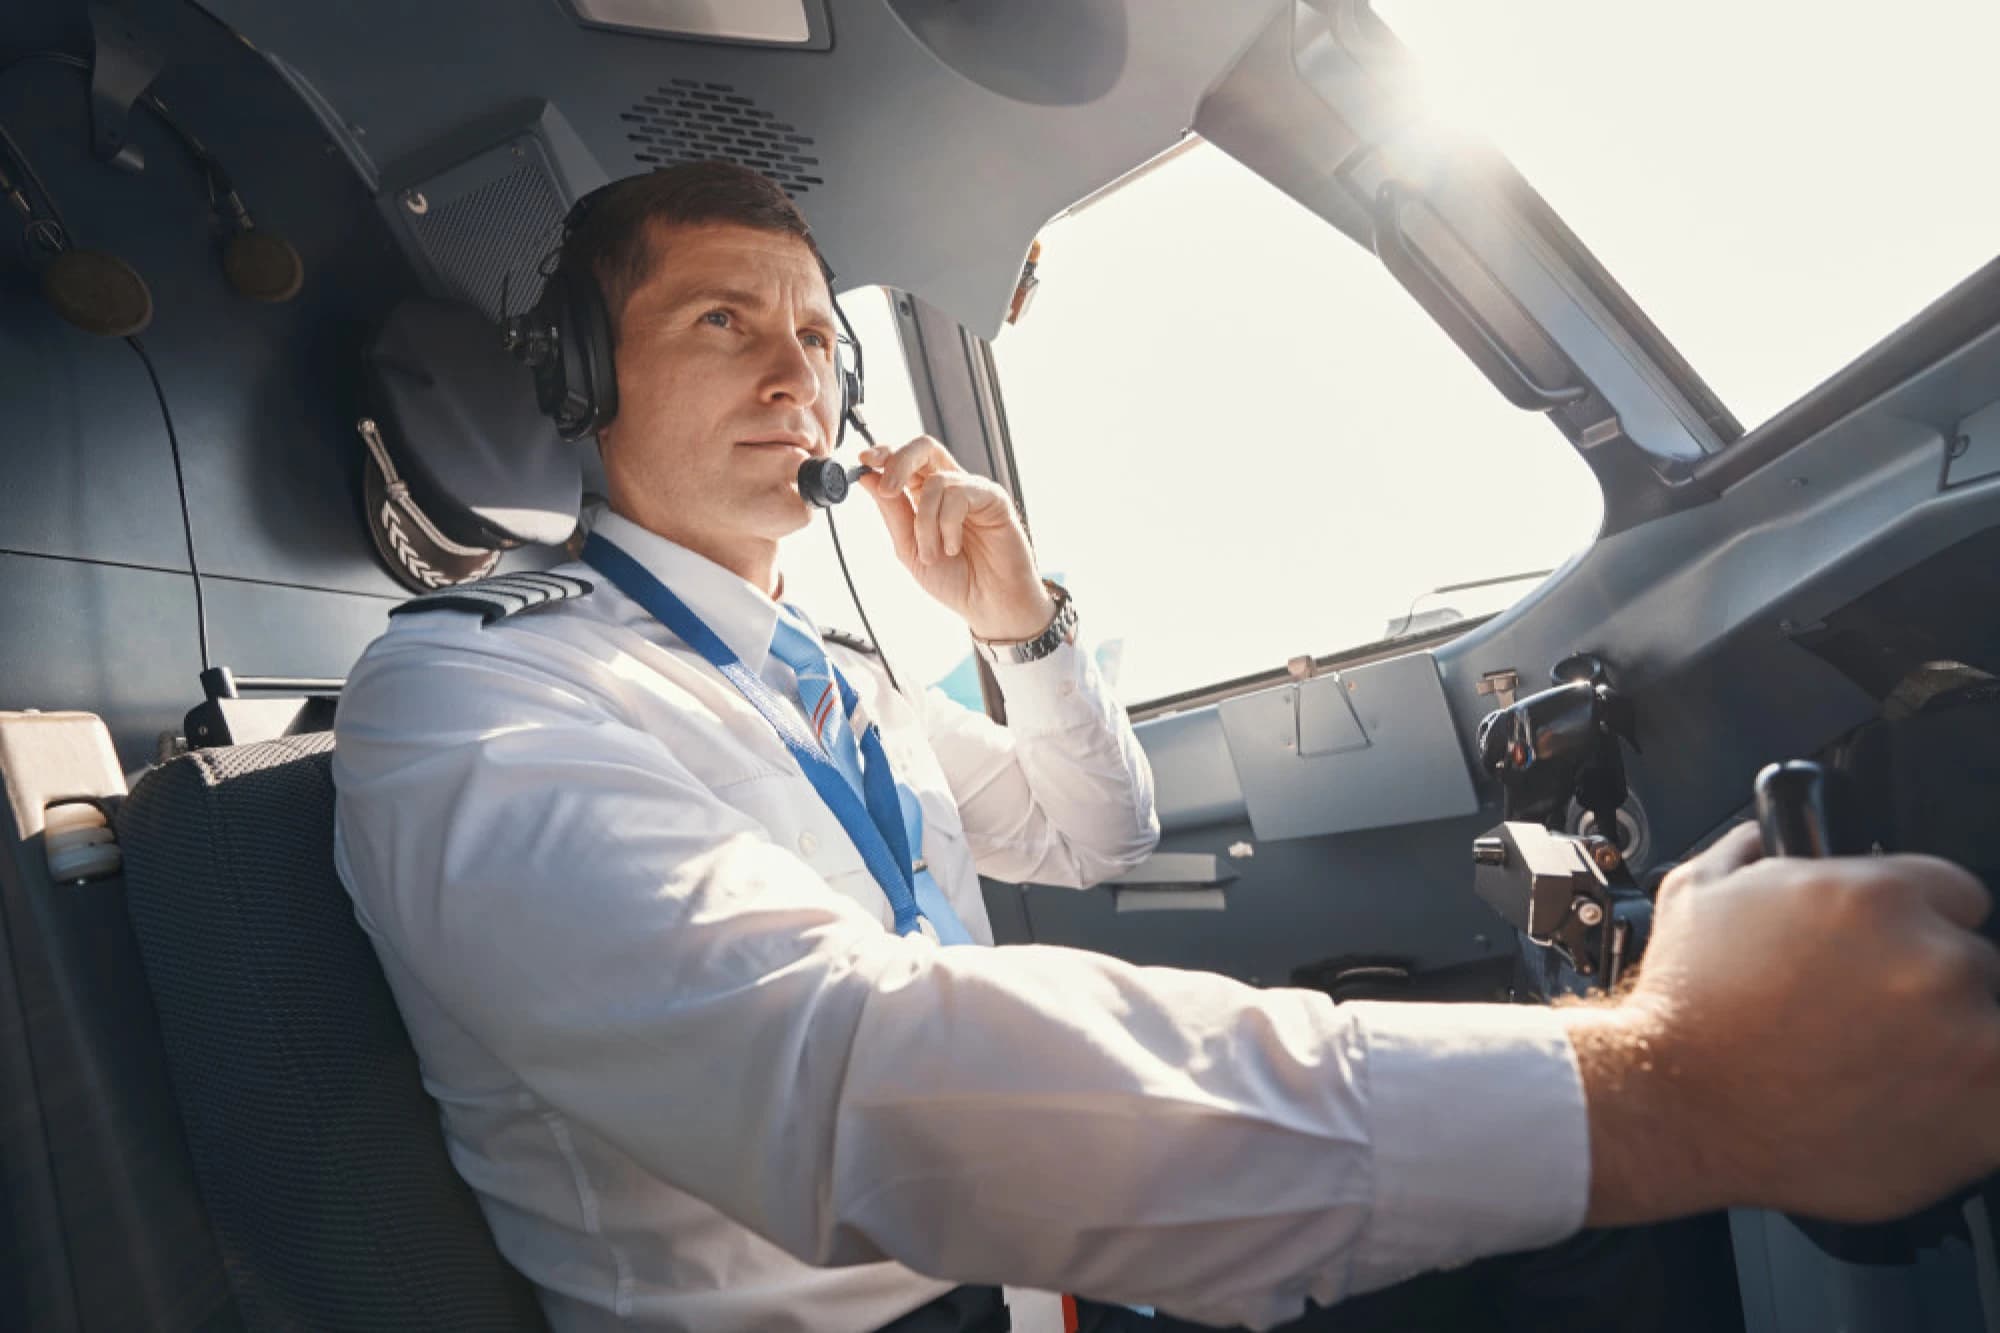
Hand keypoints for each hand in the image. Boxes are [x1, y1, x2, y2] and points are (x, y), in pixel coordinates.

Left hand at [857, 436, 1055, 641]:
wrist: (987, 605)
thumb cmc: (955, 579)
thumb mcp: (910, 549)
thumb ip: (892, 512)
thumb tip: (866, 478)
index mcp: (925, 496)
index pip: (903, 460)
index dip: (883, 454)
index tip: (862, 461)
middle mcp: (949, 487)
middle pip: (923, 448)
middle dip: (899, 462)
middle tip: (888, 489)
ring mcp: (972, 490)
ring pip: (936, 481)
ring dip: (925, 522)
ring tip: (932, 553)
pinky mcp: (992, 498)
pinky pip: (959, 495)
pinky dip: (947, 525)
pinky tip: (953, 548)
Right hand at [1567, 824, 1999, 1225]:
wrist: (1675, 1107)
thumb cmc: (1684, 1010)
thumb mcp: (1697, 893)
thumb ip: (1751, 850)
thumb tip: (1770, 832)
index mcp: (1876, 896)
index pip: (1954, 894)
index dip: (1917, 924)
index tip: (1888, 957)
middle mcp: (1931, 959)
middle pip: (1974, 964)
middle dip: (1926, 989)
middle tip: (1865, 1021)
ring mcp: (1966, 1038)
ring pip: (1991, 1031)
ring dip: (1951, 1047)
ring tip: (1877, 1071)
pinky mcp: (1983, 1112)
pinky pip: (1999, 1102)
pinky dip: (1969, 1106)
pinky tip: (1910, 1108)